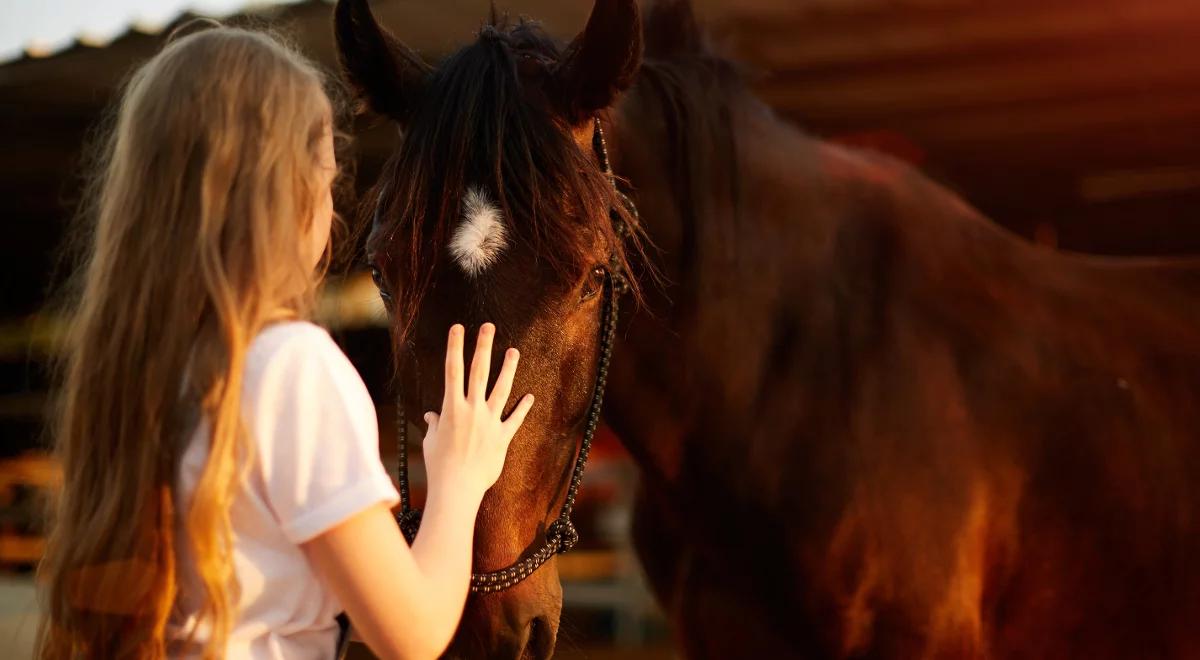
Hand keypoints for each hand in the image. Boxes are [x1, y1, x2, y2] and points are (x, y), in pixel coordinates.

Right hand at [421, 323, 533, 498]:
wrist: (457, 489)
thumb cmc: (439, 466)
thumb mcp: (432, 441)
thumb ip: (434, 425)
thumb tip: (432, 416)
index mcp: (451, 408)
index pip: (452, 370)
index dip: (455, 347)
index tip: (458, 328)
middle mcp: (472, 410)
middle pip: (478, 372)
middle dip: (483, 347)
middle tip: (488, 326)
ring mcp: (489, 422)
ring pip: (501, 389)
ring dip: (508, 369)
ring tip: (513, 351)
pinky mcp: (502, 438)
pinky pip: (515, 419)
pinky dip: (523, 408)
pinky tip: (530, 396)